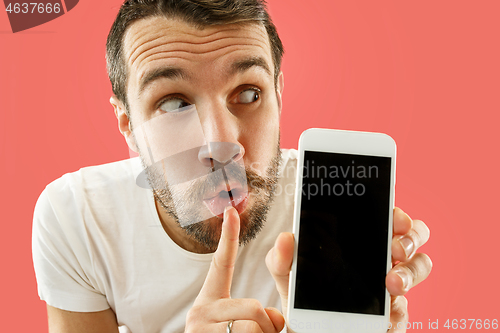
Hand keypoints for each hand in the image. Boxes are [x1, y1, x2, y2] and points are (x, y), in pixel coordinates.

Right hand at [186, 206, 284, 332]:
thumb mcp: (257, 327)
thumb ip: (267, 308)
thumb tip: (278, 262)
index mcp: (211, 305)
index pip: (221, 265)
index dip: (228, 236)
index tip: (230, 210)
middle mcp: (200, 313)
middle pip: (254, 306)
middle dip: (266, 327)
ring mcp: (199, 327)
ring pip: (253, 322)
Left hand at [265, 207, 431, 331]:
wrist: (308, 328)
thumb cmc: (303, 294)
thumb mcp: (288, 275)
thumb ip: (281, 258)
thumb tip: (286, 239)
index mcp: (358, 240)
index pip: (385, 217)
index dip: (396, 214)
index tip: (395, 220)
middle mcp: (379, 257)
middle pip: (413, 235)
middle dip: (411, 238)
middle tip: (395, 250)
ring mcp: (390, 284)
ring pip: (421, 265)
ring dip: (412, 271)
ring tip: (392, 284)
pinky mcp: (393, 313)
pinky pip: (406, 309)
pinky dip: (399, 310)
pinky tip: (387, 314)